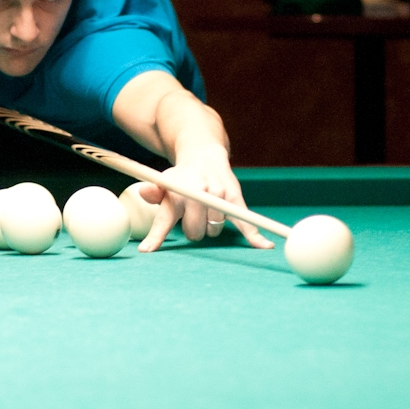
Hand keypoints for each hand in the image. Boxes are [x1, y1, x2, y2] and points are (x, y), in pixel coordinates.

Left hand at [137, 146, 273, 252]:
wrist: (204, 156)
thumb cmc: (181, 178)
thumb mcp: (164, 183)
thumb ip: (155, 193)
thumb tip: (144, 192)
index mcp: (177, 193)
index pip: (165, 219)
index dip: (156, 237)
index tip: (146, 251)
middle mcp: (198, 193)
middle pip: (195, 232)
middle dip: (193, 230)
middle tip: (192, 217)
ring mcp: (218, 195)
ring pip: (215, 229)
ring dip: (211, 227)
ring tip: (207, 211)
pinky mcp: (235, 198)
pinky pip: (245, 221)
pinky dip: (255, 235)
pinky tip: (265, 247)